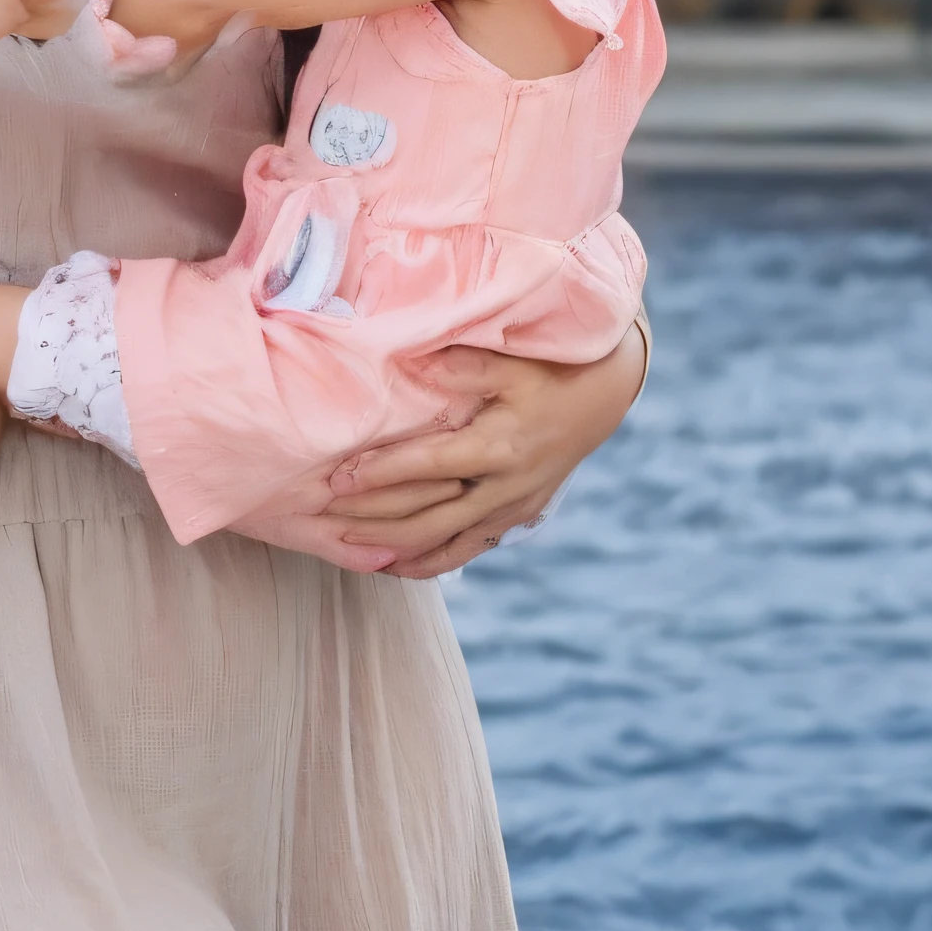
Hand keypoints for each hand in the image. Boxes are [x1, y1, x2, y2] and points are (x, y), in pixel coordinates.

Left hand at [316, 328, 648, 579]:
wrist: (604, 396)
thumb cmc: (552, 371)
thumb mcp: (512, 363)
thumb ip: (463, 366)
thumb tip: (413, 363)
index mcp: (499, 448)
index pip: (427, 467)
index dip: (381, 474)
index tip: (337, 478)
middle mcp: (504, 488)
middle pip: (428, 517)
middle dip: (375, 521)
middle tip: (327, 521)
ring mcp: (512, 508)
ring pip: (446, 543)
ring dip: (397, 550)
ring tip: (349, 551)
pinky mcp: (517, 517)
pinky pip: (467, 549)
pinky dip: (430, 562)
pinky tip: (395, 567)